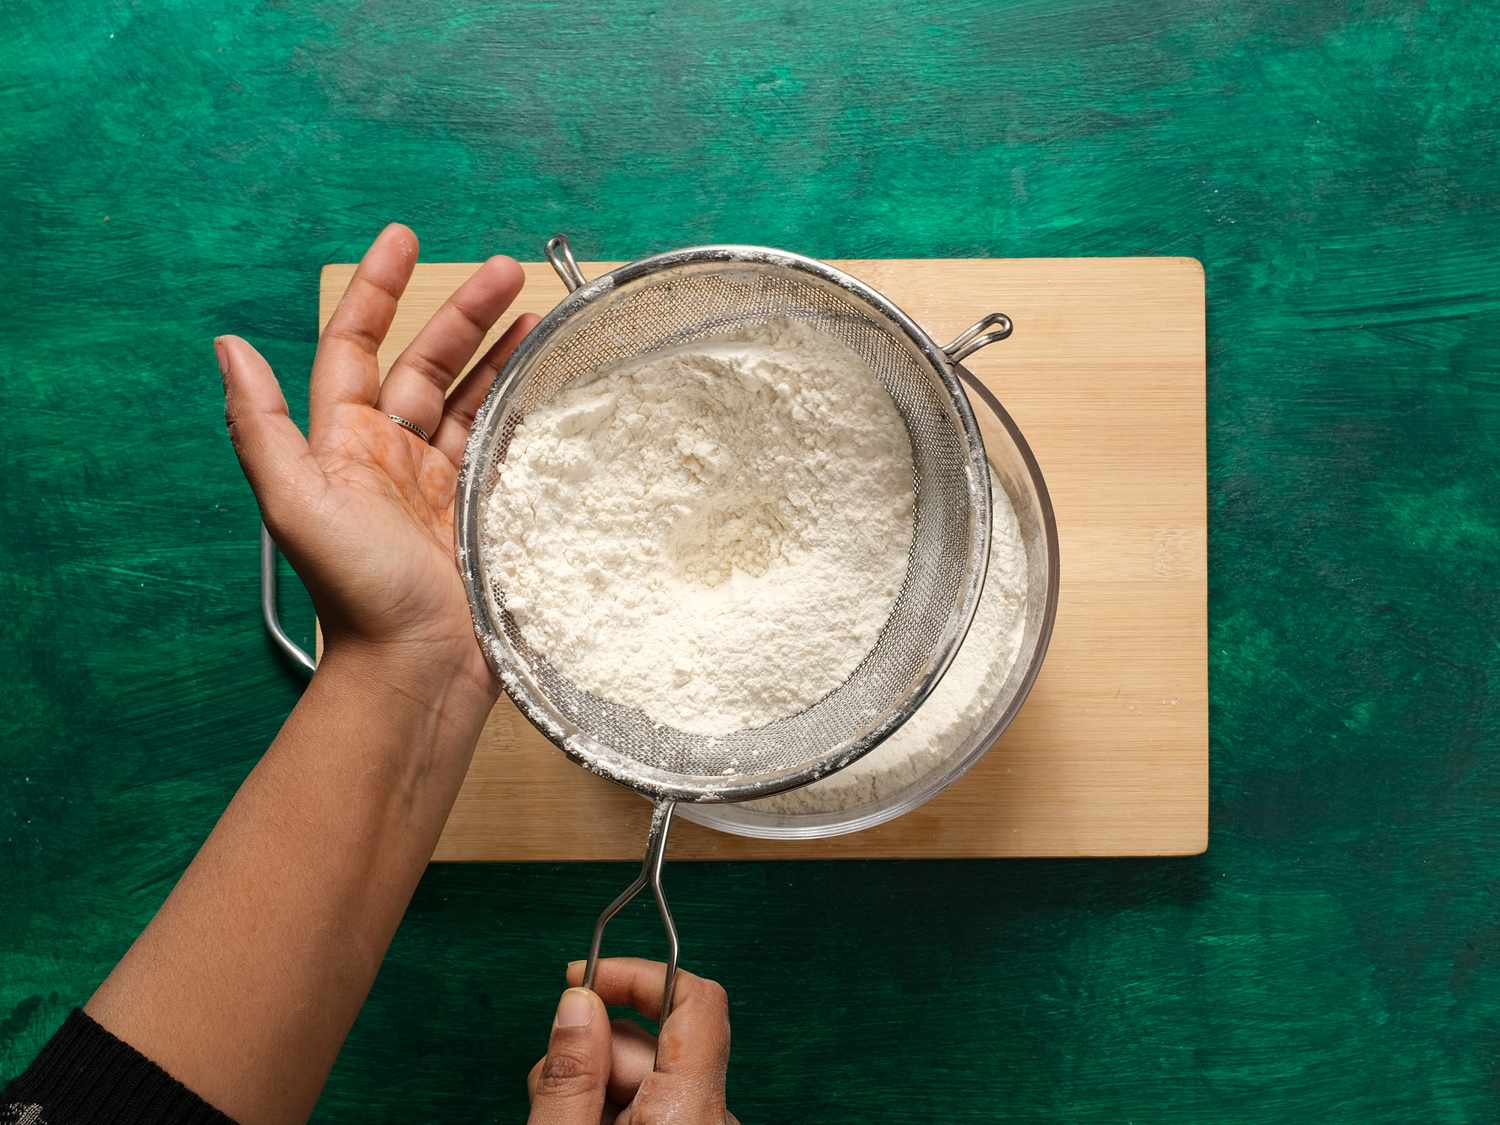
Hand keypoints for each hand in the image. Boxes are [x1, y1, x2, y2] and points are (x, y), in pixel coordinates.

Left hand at [218, 223, 538, 703]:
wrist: (416, 668)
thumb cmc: (354, 591)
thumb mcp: (295, 502)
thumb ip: (261, 426)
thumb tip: (227, 346)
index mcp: (345, 443)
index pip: (358, 346)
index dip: (377, 291)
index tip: (402, 239)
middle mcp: (392, 455)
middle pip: (428, 362)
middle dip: (463, 313)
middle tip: (505, 271)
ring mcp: (441, 483)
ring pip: (470, 396)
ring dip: (499, 351)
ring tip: (536, 311)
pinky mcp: (483, 510)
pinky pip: (504, 443)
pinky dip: (524, 406)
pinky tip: (548, 379)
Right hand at [527, 959, 737, 1123]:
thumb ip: (572, 1076)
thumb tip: (578, 1002)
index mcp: (691, 1109)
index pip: (694, 1000)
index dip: (637, 975)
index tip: (585, 978)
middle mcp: (711, 1114)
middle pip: (655, 1039)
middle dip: (597, 1046)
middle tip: (548, 1086)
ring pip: (647, 1072)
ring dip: (597, 1081)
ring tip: (558, 1116)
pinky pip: (652, 1098)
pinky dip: (613, 1104)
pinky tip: (582, 1124)